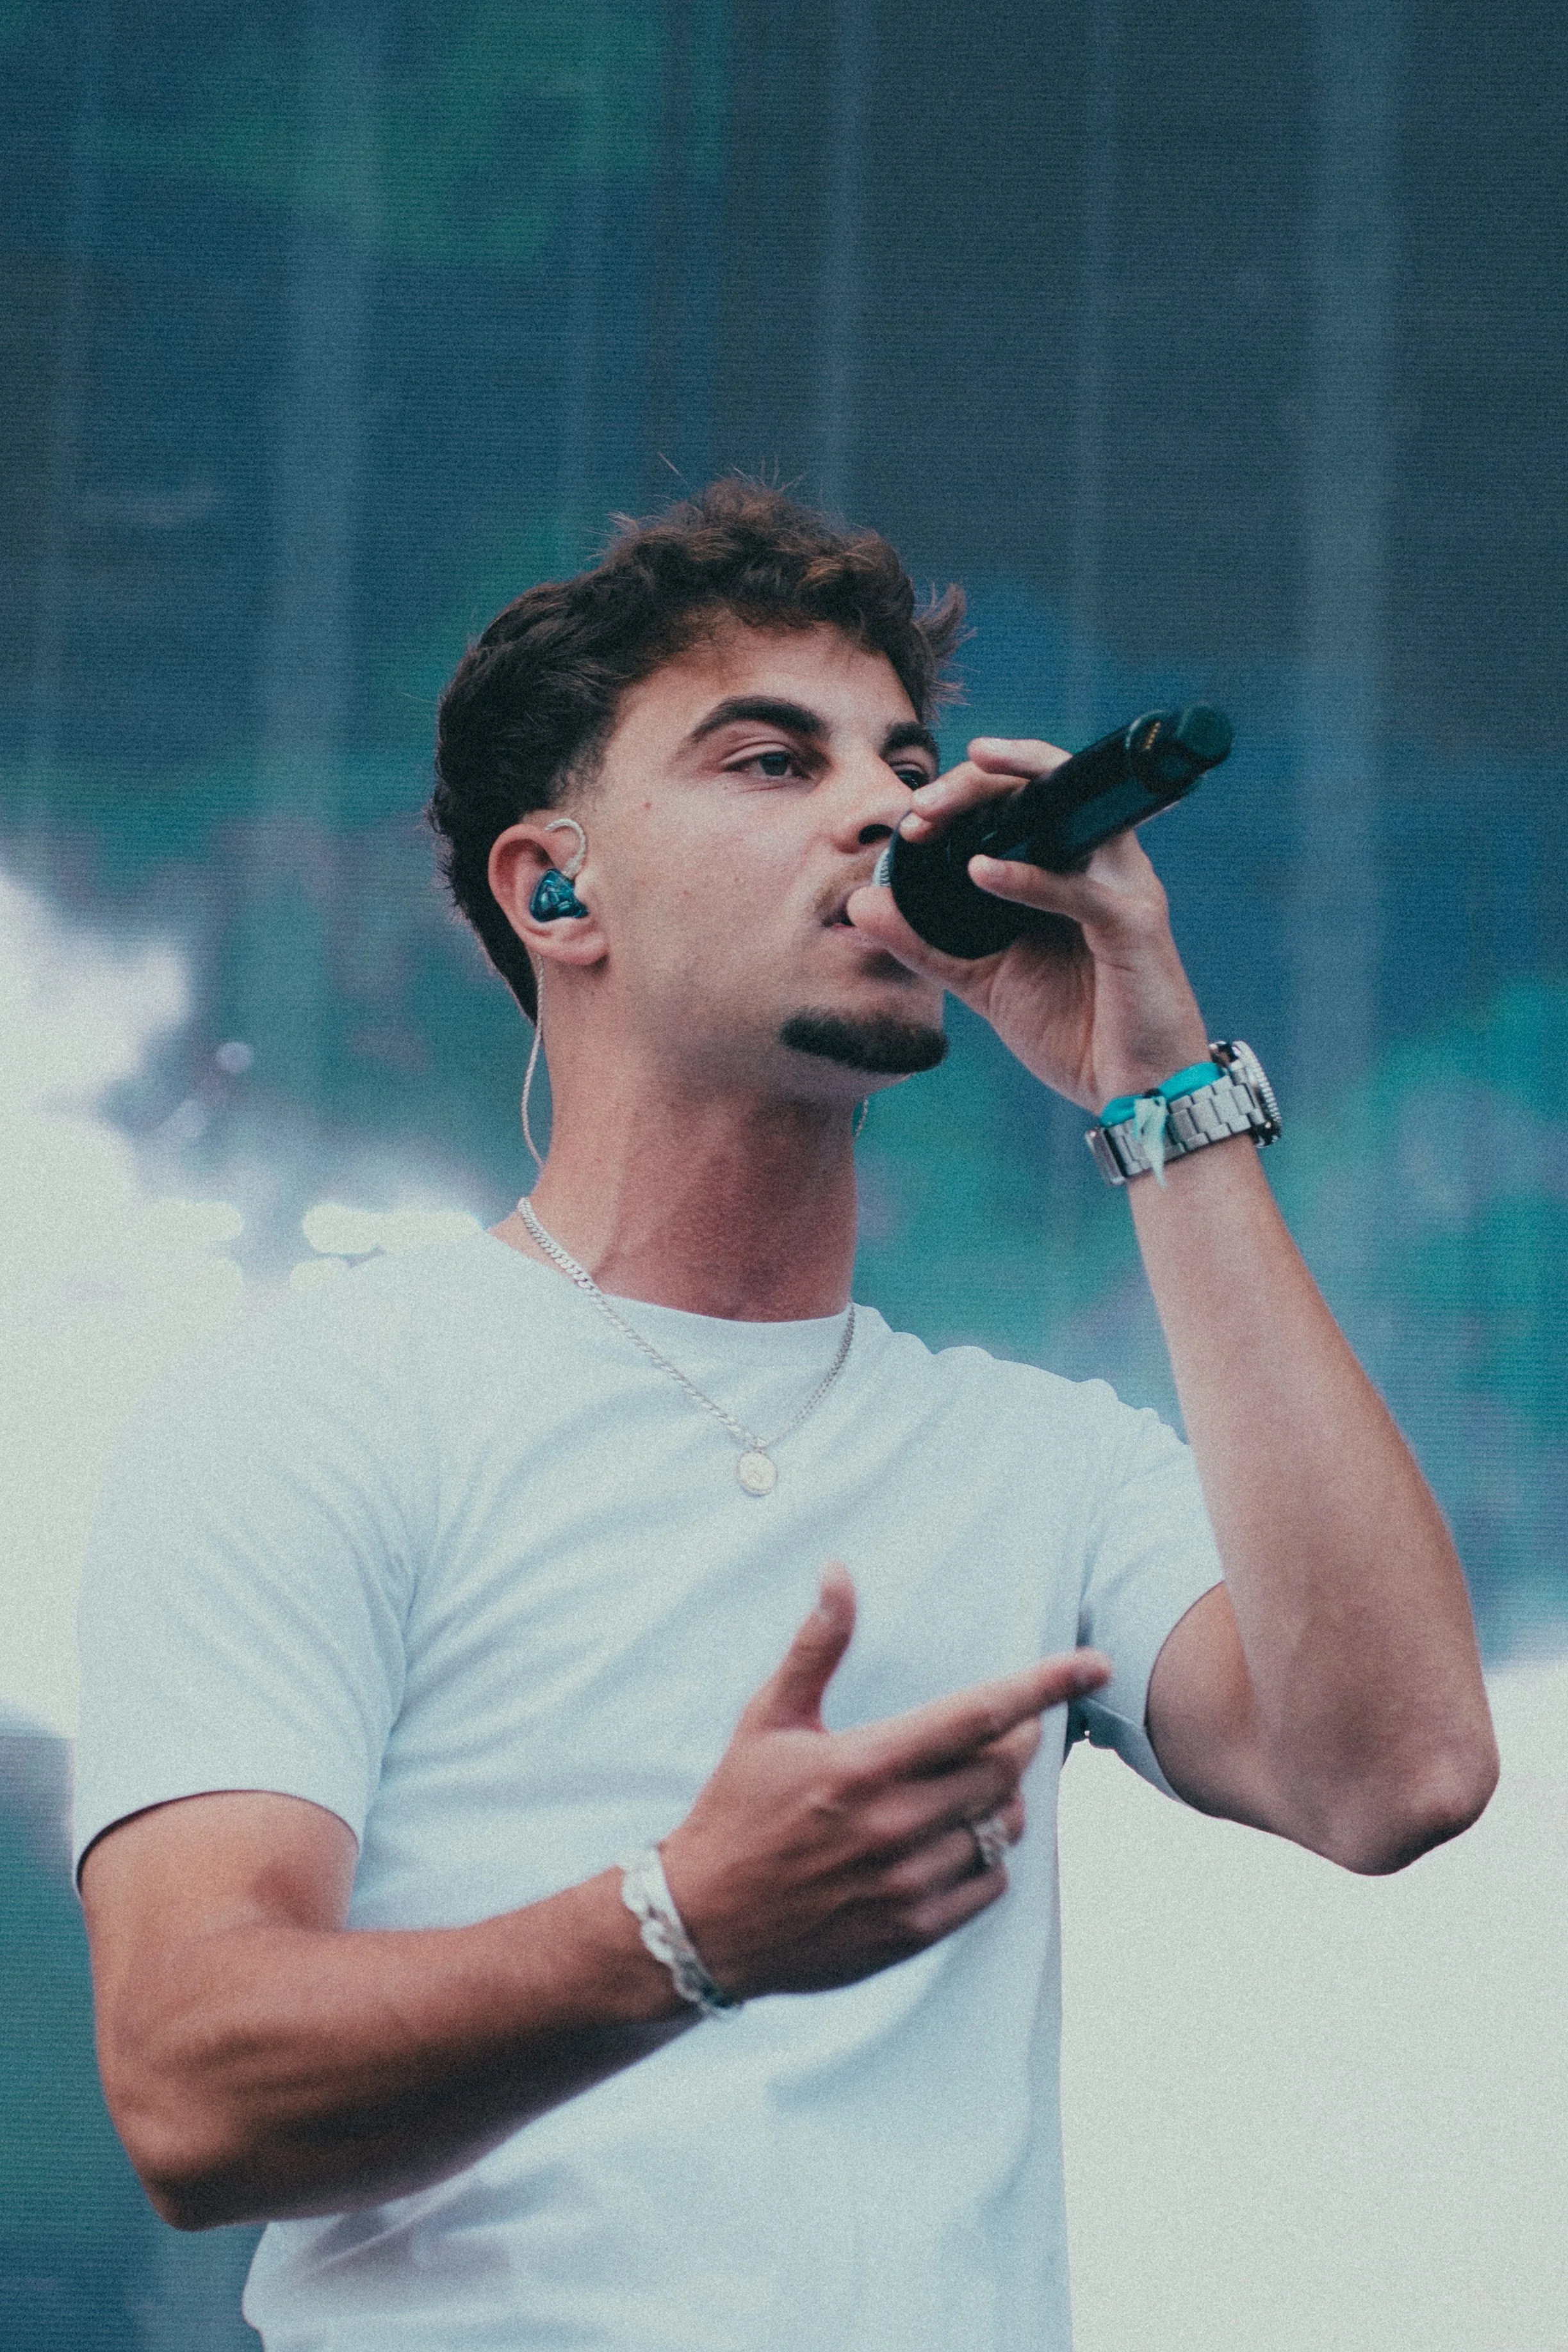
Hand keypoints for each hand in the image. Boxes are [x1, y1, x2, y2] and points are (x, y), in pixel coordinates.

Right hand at [659, 1567, 1109, 1999]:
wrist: (706, 1922)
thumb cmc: (738, 1807)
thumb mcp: (769, 1719)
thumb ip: (817, 1645)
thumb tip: (839, 1572)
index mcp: (863, 1764)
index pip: (978, 1714)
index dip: (1045, 1684)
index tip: (1095, 1662)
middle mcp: (892, 1825)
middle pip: (1004, 1769)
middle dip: (1018, 1739)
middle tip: (1002, 1728)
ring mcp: (905, 1884)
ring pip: (1003, 1826)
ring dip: (1003, 1798)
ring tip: (971, 1784)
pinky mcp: (911, 1931)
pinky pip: (989, 1883)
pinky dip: (989, 1853)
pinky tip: (955, 1838)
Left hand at [845, 737, 1210, 1110]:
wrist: (1137, 1091)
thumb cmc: (1077, 1031)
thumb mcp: (984, 980)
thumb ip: (926, 942)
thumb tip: (861, 905)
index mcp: (1071, 869)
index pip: (1024, 796)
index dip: (966, 792)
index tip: (910, 819)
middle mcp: (1101, 865)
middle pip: (1045, 785)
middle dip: (975, 781)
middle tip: (919, 806)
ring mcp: (1124, 888)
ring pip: (1068, 810)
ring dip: (999, 799)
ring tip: (935, 814)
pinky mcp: (1136, 926)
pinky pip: (1080, 890)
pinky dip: (1027, 877)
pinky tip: (979, 871)